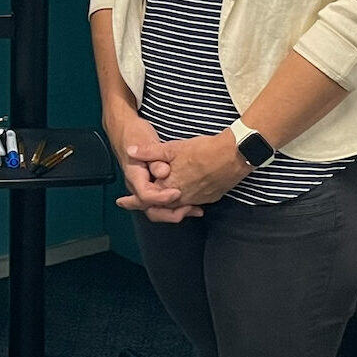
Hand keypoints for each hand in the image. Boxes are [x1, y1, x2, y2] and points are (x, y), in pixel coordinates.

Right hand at [105, 111, 198, 220]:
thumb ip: (154, 159)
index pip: (145, 196)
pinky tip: (191, 206)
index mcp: (134, 175)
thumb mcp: (145, 142)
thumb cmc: (136, 134)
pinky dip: (174, 207)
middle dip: (170, 213)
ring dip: (175, 213)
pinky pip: (160, 204)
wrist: (125, 130)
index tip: (177, 193)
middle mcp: (136, 186)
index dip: (162, 198)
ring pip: (156, 210)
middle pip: (150, 210)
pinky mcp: (150, 188)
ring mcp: (142, 189)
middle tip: (189, 208)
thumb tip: (164, 172)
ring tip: (195, 210)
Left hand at [130, 132, 249, 208]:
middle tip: (132, 203)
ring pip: (176, 207)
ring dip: (165, 204)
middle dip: (147, 205)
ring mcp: (197, 199)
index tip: (122, 202)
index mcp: (170, 187)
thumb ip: (150, 152)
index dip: (132, 201)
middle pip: (160, 208)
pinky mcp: (210, 198)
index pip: (147, 199)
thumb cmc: (204, 150)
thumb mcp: (174, 148)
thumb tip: (130, 151)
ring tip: (157, 200)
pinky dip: (182, 202)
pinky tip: (180, 196)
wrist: (235, 154)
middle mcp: (182, 197)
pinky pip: (192, 204)